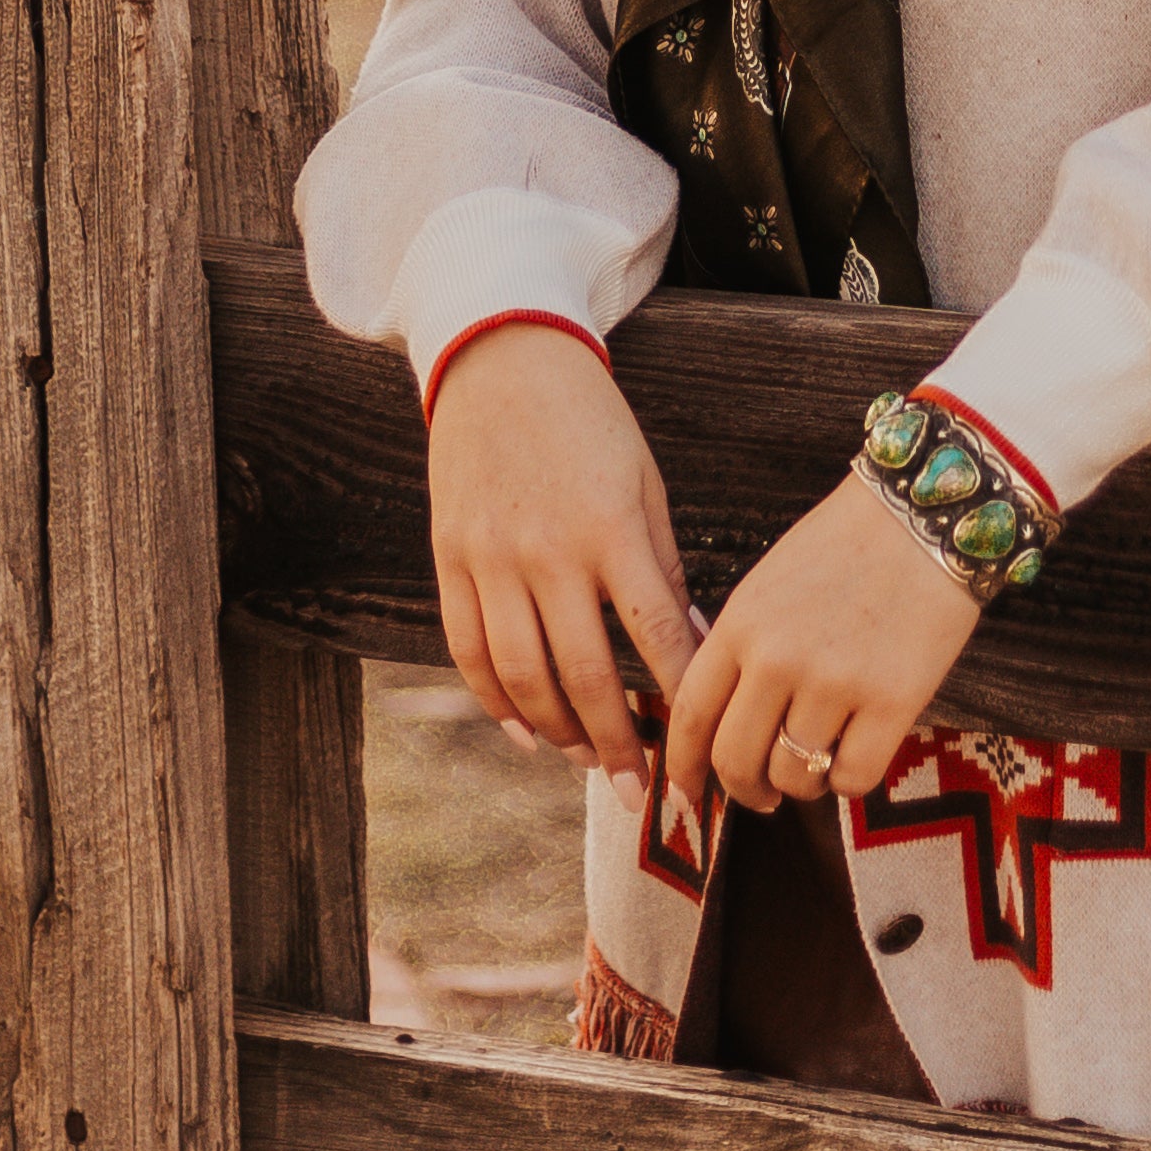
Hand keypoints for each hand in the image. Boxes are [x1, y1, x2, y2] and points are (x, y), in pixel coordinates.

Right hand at [427, 324, 701, 794]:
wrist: (502, 360)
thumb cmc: (591, 422)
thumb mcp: (644, 483)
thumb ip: (663, 568)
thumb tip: (694, 649)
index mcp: (611, 529)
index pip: (656, 637)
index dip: (681, 703)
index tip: (702, 750)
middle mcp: (547, 551)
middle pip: (586, 675)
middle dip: (618, 744)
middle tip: (643, 790)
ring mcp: (490, 559)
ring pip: (522, 676)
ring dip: (558, 732)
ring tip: (589, 762)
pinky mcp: (449, 559)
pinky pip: (469, 649)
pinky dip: (495, 702)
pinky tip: (524, 731)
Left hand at [664, 465, 980, 826]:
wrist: (928, 515)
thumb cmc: (849, 546)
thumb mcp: (769, 584)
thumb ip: (741, 647)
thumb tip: (720, 720)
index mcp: (740, 623)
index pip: (690, 715)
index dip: (684, 767)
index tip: (689, 793)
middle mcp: (778, 658)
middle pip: (735, 760)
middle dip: (745, 791)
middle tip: (763, 796)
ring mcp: (835, 682)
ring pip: (795, 776)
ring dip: (802, 784)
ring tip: (820, 761)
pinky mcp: (893, 701)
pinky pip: (853, 778)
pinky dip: (850, 780)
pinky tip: (859, 753)